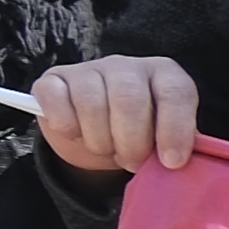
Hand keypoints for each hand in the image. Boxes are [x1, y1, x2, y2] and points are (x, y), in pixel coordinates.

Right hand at [37, 52, 205, 174]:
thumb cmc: (136, 136)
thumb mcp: (161, 139)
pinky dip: (66, 126)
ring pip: (91, 103)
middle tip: (131, 161)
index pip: (174, 93)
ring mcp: (86, 69)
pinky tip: (75, 134)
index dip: (175, 129)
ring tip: (105, 149)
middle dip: (131, 142)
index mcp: (162, 74)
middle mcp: (125, 66)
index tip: (171, 162)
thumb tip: (176, 163)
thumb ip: (173, 146)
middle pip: (129, 99)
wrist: (93, 134)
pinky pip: (56, 100)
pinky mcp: (52, 79)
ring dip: (98, 140)